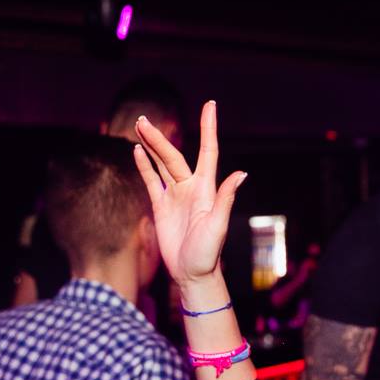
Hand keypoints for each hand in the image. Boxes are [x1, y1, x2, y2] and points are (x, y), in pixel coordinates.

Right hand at [132, 100, 246, 285]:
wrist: (192, 273)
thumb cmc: (208, 253)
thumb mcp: (218, 225)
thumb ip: (226, 198)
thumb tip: (242, 173)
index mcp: (206, 188)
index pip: (208, 151)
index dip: (208, 128)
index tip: (210, 105)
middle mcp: (191, 187)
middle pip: (173, 156)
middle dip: (158, 138)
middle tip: (142, 120)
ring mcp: (175, 196)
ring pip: (161, 164)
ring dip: (151, 146)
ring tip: (139, 126)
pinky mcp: (162, 207)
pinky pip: (152, 181)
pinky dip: (144, 166)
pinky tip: (137, 151)